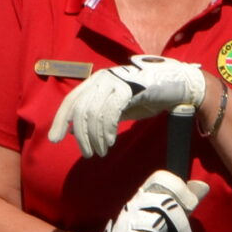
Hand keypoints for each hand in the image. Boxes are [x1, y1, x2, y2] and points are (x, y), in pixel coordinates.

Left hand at [47, 56, 209, 158]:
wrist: (176, 85)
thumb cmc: (146, 97)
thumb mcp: (116, 107)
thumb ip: (97, 115)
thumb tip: (73, 129)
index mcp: (95, 80)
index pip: (71, 100)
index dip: (61, 120)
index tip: (55, 139)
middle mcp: (102, 78)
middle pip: (80, 109)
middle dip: (81, 136)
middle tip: (88, 154)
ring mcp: (116, 80)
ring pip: (94, 113)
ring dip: (95, 137)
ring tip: (101, 151)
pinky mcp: (129, 87)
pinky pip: (111, 112)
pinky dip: (107, 130)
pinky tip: (110, 142)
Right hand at [90, 169, 210, 231]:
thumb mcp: (165, 219)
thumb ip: (182, 203)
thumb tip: (203, 186)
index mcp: (142, 196)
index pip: (160, 177)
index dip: (180, 188)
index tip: (191, 204)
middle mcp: (132, 205)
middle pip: (164, 201)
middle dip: (181, 218)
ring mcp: (127, 223)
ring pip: (158, 223)